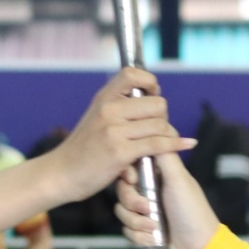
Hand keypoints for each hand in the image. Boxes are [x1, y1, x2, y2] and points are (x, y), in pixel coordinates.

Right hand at [47, 68, 194, 203]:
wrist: (60, 174)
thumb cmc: (82, 150)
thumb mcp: (95, 119)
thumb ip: (117, 108)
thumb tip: (148, 97)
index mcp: (103, 99)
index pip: (133, 74)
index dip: (150, 83)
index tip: (151, 96)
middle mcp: (108, 111)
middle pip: (157, 104)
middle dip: (163, 117)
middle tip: (156, 130)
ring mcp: (114, 131)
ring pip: (160, 124)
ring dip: (168, 135)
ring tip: (162, 144)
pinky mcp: (120, 152)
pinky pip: (158, 144)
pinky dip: (175, 145)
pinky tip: (187, 144)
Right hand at [115, 148, 221, 248]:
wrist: (198, 248)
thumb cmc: (191, 210)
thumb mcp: (178, 178)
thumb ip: (164, 154)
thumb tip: (158, 128)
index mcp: (159, 177)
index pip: (130, 168)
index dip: (126, 175)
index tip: (133, 179)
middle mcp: (150, 193)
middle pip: (122, 191)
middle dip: (132, 203)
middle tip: (148, 208)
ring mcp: (146, 214)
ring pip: (122, 212)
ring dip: (137, 223)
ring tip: (155, 227)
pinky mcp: (142, 232)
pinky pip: (126, 231)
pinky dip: (140, 237)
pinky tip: (154, 238)